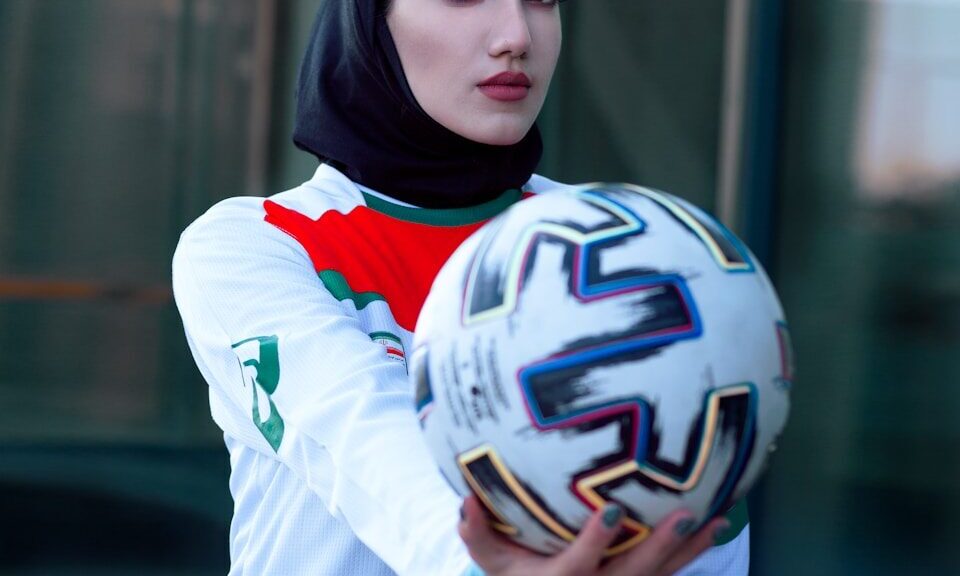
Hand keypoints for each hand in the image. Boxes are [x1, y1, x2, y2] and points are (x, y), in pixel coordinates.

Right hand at [459, 495, 728, 575]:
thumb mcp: (494, 562)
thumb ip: (478, 534)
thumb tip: (467, 499)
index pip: (580, 565)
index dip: (596, 542)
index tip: (612, 511)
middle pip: (635, 572)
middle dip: (661, 545)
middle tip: (684, 514)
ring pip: (662, 574)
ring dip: (690, 549)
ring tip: (715, 520)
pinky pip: (671, 574)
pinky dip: (694, 554)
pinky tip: (716, 527)